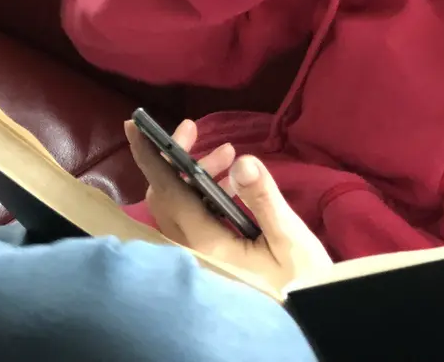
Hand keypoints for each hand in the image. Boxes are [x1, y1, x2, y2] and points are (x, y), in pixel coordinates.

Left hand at [125, 119, 332, 291]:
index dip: (152, 159)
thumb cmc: (299, 281)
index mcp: (209, 246)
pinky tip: (231, 185)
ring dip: (193, 176)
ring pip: (176, 208)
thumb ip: (263, 198)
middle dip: (176, 160)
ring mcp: (199, 257)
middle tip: (194, 130)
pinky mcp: (209, 258)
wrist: (307, 316)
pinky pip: (190, 220)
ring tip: (230, 156)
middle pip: (165, 198)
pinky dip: (201, 194)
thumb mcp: (289, 238)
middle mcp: (194, 252)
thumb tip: (241, 160)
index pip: (171, 195)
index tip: (136, 127)